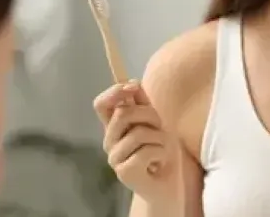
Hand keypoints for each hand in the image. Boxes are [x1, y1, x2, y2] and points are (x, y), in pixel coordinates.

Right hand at [93, 81, 181, 204]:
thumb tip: (133, 82)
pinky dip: (162, 153)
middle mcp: (109, 142)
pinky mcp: (124, 172)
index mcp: (114, 128)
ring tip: (162, 149)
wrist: (168, 186)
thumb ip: (143, 104)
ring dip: (160, 138)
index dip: (114, 92)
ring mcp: (115, 158)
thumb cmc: (161, 153)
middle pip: (123, 113)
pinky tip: (159, 162)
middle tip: (161, 128)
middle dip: (150, 115)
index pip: (101, 104)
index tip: (132, 87)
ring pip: (138, 132)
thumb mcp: (155, 124)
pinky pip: (147, 150)